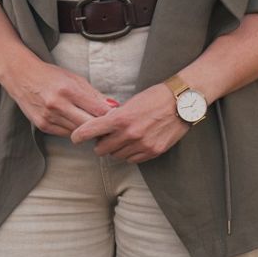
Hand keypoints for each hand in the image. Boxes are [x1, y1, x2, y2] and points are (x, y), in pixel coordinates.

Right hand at [2, 57, 112, 135]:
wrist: (21, 76)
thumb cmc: (50, 75)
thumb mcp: (74, 79)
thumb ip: (94, 94)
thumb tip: (114, 107)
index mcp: (68, 89)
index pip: (98, 110)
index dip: (110, 116)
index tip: (117, 118)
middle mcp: (57, 104)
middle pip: (89, 125)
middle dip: (101, 127)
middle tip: (109, 126)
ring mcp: (49, 117)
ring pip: (78, 132)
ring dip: (87, 130)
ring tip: (92, 124)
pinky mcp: (42, 126)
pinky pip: (65, 134)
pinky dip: (73, 130)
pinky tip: (74, 122)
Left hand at [69, 84, 190, 163]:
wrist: (182, 102)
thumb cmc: (155, 97)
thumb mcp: (131, 103)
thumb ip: (115, 117)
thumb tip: (101, 127)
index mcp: (121, 118)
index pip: (90, 131)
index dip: (79, 136)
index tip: (75, 138)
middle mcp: (129, 134)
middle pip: (102, 149)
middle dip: (100, 144)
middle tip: (104, 137)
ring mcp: (142, 145)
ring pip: (117, 156)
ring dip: (116, 149)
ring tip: (122, 138)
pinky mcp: (153, 151)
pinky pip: (133, 159)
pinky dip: (130, 153)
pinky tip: (134, 143)